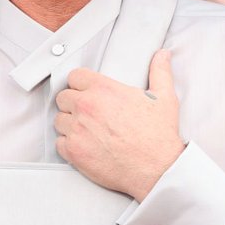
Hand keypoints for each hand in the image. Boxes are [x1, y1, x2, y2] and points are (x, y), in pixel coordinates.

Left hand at [54, 50, 184, 198]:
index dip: (81, 85)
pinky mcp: (74, 152)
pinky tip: (85, 147)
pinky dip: (69, 146)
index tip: (88, 93)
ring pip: (59, 121)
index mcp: (104, 89)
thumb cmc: (159, 136)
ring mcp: (78, 130)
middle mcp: (87, 107)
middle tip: (89, 115)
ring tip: (88, 132)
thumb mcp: (164, 98)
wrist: (157, 169)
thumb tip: (162, 55)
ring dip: (70, 125)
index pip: (75, 76)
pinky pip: (59, 144)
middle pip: (63, 98)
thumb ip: (160, 72)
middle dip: (74, 105)